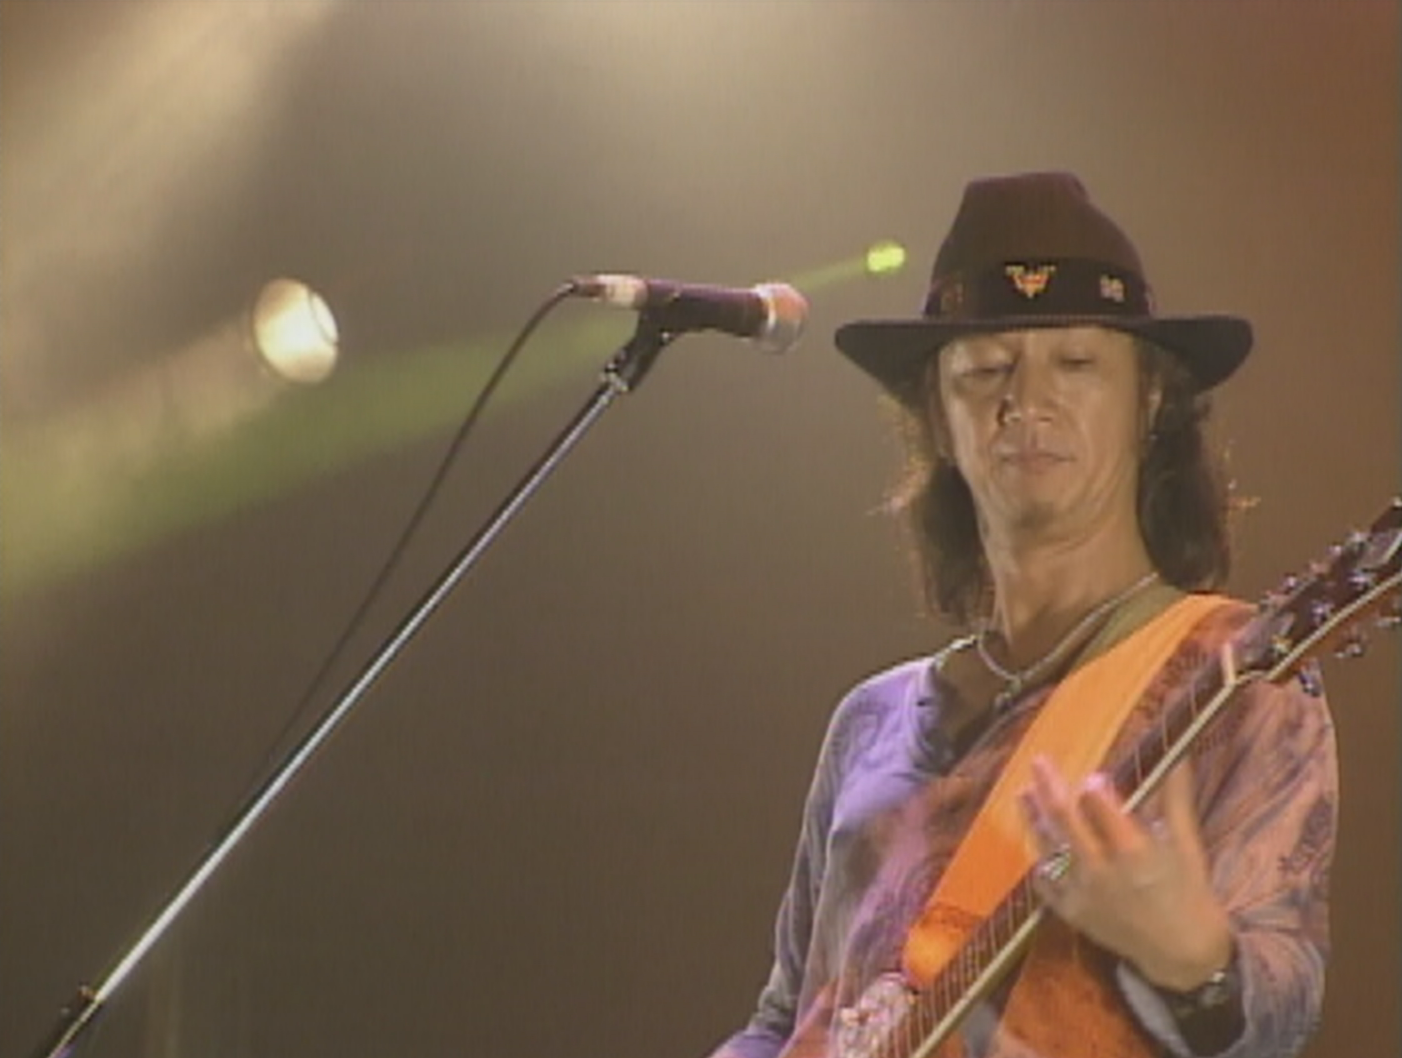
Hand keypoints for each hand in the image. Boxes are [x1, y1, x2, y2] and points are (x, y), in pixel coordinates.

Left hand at [1018, 755, 1232, 990]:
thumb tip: (1177, 756)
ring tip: (1023, 794)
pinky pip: (1046, 883)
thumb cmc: (1188, 893)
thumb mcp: (1187, 845)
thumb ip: (1176, 799)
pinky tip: (1036, 843)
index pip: (1099, 807)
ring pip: (1048, 847)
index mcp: (1132, 851)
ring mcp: (1081, 893)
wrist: (1181, 954)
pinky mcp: (1071, 913)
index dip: (1094, 788)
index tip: (1091, 774)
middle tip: (1039, 762)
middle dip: (1050, 787)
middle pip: (1064, 820)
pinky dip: (1040, 863)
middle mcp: (1101, 870)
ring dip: (1034, 818)